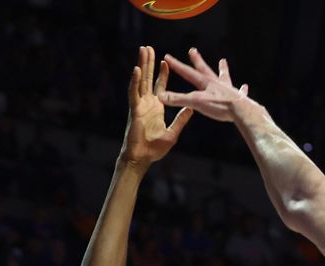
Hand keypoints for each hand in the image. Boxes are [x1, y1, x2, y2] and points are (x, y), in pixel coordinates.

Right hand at [119, 46, 192, 168]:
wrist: (142, 158)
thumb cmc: (155, 149)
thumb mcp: (173, 132)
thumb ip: (181, 119)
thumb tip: (191, 110)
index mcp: (156, 108)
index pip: (159, 86)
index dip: (162, 74)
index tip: (166, 61)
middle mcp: (147, 104)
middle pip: (148, 79)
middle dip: (149, 63)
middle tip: (149, 48)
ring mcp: (139, 105)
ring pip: (140, 81)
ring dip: (142, 65)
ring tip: (143, 51)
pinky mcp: (134, 110)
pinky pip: (134, 93)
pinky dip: (135, 81)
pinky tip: (137, 70)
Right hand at [160, 48, 250, 121]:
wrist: (241, 111)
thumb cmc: (219, 106)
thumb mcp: (196, 102)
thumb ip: (178, 99)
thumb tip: (160, 96)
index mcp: (206, 83)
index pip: (188, 72)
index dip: (177, 65)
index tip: (168, 56)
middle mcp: (217, 83)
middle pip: (205, 69)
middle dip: (197, 61)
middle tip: (192, 50)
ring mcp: (229, 89)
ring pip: (224, 77)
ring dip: (222, 69)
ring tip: (223, 61)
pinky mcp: (239, 98)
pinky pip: (240, 92)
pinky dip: (242, 89)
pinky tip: (245, 86)